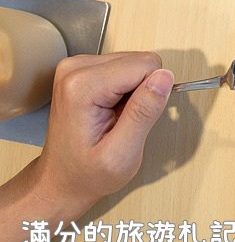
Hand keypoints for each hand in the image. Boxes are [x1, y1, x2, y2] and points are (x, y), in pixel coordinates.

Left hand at [35, 52, 173, 210]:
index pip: (145, 66)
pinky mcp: (83, 69)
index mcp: (82, 86)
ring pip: (135, 63)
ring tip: (117, 118)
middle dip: (142, 92)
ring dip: (135, 92)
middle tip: (125, 121)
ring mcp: (77, 67)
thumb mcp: (122, 154)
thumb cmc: (87, 173)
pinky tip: (112, 111)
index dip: (151, 95)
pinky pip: (126, 68)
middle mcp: (75, 69)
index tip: (132, 119)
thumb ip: (144, 112)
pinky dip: (126, 91)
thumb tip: (165, 77)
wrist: (62, 180)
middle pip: (140, 61)